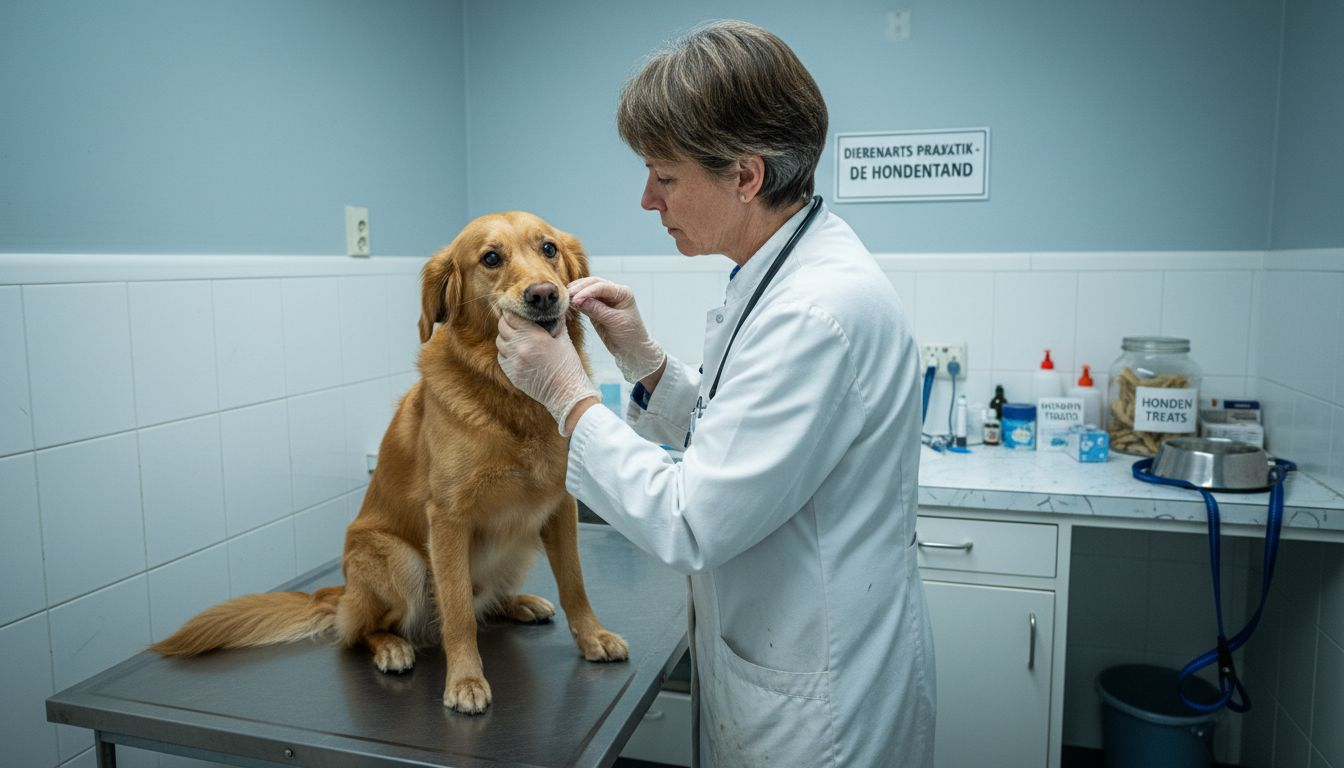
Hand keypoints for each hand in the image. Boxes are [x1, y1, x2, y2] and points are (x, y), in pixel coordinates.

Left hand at [496, 313, 598, 435]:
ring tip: (517, 338)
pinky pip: (501, 357)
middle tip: (515, 322)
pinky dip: (506, 352)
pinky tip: (516, 353)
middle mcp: (520, 347)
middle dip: (507, 322)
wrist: (566, 393)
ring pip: (499, 342)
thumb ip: (557, 322)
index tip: (514, 310)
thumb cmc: (568, 365)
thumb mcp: (564, 339)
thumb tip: (556, 309)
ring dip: (506, 337)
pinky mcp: (511, 374)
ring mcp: (514, 362)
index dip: (512, 311)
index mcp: (534, 335)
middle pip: (502, 327)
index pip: (512, 316)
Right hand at [567, 277, 664, 383]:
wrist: (632, 350)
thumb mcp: (615, 322)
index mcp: (622, 293)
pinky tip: (568, 304)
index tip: (575, 299)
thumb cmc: (630, 335)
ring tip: (564, 299)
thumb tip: (579, 300)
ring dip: (576, 293)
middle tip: (566, 296)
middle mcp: (613, 293)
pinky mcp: (597, 309)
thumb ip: (598, 310)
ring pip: (587, 290)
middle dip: (579, 288)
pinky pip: (585, 302)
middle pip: (593, 283)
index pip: (601, 286)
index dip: (587, 291)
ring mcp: (604, 300)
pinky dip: (577, 302)